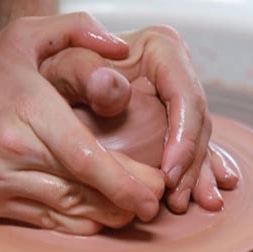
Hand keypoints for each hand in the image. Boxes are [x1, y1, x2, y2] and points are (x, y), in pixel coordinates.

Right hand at [0, 14, 163, 234]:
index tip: (153, 189)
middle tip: (155, 204)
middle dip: (125, 200)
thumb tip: (121, 48)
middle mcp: (14, 151)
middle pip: (81, 188)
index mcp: (27, 108)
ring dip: (107, 215)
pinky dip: (78, 223)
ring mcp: (2, 182)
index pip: (82, 154)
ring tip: (135, 211)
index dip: (122, 180)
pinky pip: (47, 222)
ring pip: (68, 210)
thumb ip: (75, 28)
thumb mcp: (22, 35)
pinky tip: (101, 217)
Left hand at [41, 26, 238, 212]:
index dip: (184, 137)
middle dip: (192, 163)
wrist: (45, 77)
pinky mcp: (170, 117)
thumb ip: (84, 73)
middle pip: (197, 119)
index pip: (184, 95)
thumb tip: (115, 89)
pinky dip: (199, 171)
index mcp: (160, 47)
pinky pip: (192, 146)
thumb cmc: (52, 69)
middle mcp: (175, 68)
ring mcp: (176, 94)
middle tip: (178, 199)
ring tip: (200, 204)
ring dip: (200, 174)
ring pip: (199, 136)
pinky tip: (208, 194)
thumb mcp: (62, 68)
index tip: (168, 174)